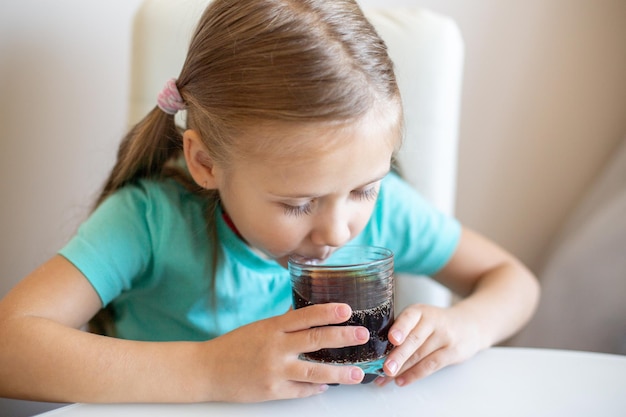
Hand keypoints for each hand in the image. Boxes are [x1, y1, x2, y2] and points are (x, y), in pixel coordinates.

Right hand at [202, 303, 368, 401]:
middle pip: (314, 341)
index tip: (347, 310)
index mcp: (272, 328)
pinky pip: (300, 391)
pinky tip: (327, 385)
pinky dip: (315, 388)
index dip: (327, 312)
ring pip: (313, 371)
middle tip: (362, 335)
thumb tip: (311, 317)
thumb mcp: (260, 328)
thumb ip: (285, 325)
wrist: (207, 370)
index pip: (305, 317)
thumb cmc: (234, 346)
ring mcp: (274, 371)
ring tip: (357, 373)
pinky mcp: (272, 391)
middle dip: (342, 338)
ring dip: (338, 373)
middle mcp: (275, 347)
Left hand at [377, 303, 483, 386]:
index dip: (400, 328)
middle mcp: (433, 321)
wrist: (468, 324)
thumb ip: (403, 328)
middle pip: (414, 340)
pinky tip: (402, 380)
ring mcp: (444, 337)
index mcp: (420, 311)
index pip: (409, 317)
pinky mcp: (453, 352)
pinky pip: (431, 365)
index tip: (392, 339)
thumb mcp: (420, 317)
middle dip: (398, 356)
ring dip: (402, 369)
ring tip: (387, 378)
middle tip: (385, 368)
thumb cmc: (436, 323)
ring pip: (421, 355)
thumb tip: (377, 349)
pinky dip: (415, 374)